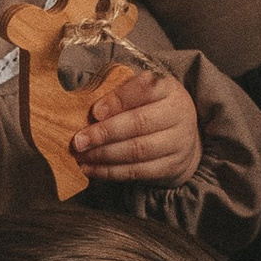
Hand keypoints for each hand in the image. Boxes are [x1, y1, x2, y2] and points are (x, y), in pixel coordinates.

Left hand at [75, 61, 200, 185]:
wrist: (182, 136)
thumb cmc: (151, 108)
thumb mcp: (141, 92)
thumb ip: (118, 92)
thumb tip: (84, 103)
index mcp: (168, 88)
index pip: (144, 90)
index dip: (118, 101)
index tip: (95, 112)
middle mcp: (178, 113)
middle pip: (139, 123)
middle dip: (104, 133)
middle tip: (78, 141)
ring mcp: (178, 141)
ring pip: (137, 150)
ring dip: (104, 155)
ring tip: (81, 156)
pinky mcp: (171, 165)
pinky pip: (138, 171)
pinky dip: (111, 172)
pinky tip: (91, 169)